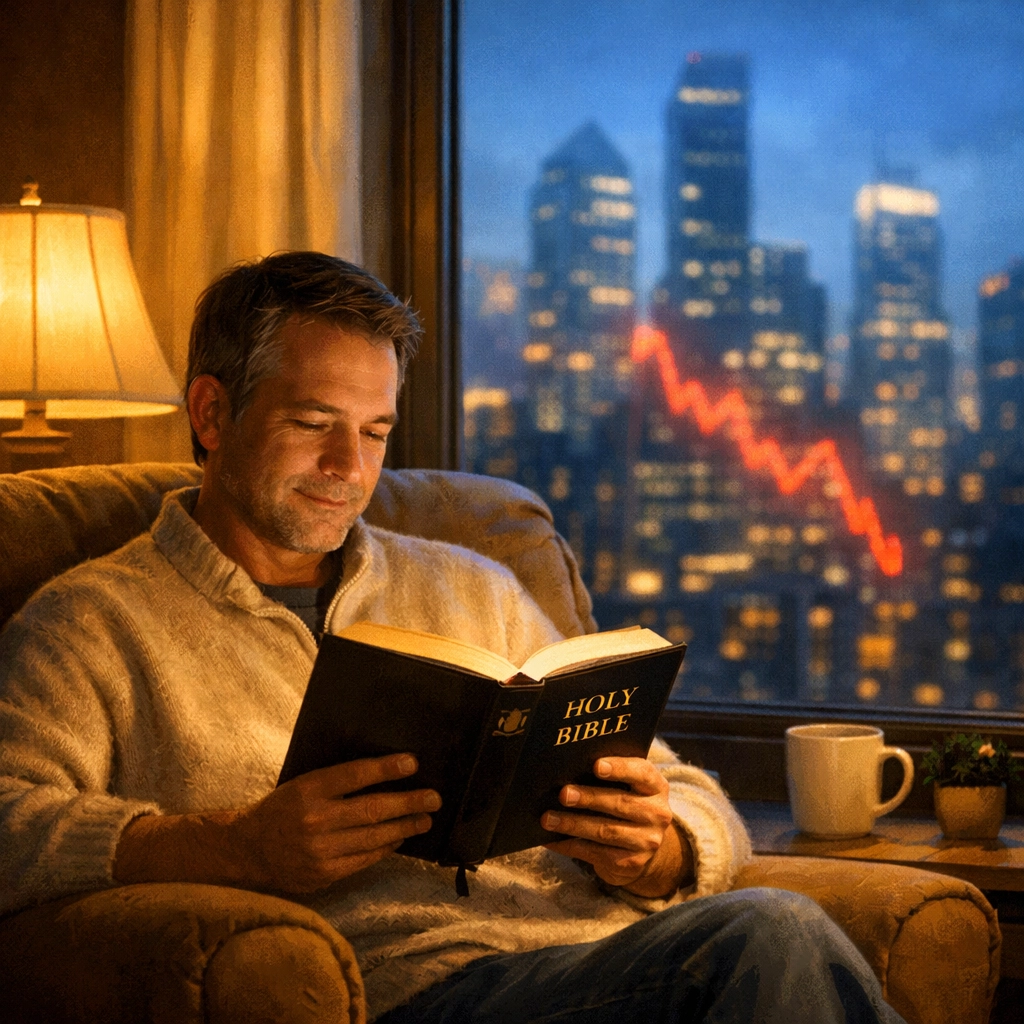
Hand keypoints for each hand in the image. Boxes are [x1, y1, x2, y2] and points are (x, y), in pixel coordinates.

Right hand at [114, 753, 439, 893]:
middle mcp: (313, 820)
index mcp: (306, 789)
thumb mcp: (301, 784)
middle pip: (371, 810)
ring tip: (425, 819)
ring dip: (404, 828)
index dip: (385, 768)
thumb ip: (335, 781)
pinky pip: (363, 860)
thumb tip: (381, 772)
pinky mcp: (322, 875)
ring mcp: (318, 851)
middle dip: (408, 803)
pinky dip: (384, 848)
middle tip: (434, 797)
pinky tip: (399, 838)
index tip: (412, 762)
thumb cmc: (280, 809)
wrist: (244, 851)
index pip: (353, 775)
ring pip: (373, 838)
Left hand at [541, 756, 692, 897]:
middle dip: (588, 798)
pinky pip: (595, 853)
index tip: (596, 766)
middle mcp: (657, 814)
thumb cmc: (627, 802)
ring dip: (573, 824)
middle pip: (620, 803)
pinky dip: (569, 845)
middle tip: (563, 794)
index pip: (642, 773)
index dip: (620, 768)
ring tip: (548, 818)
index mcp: (656, 787)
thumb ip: (611, 775)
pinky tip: (551, 839)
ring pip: (605, 831)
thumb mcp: (629, 785)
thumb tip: (569, 769)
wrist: (642, 844)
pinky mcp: (630, 863)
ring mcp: (646, 841)